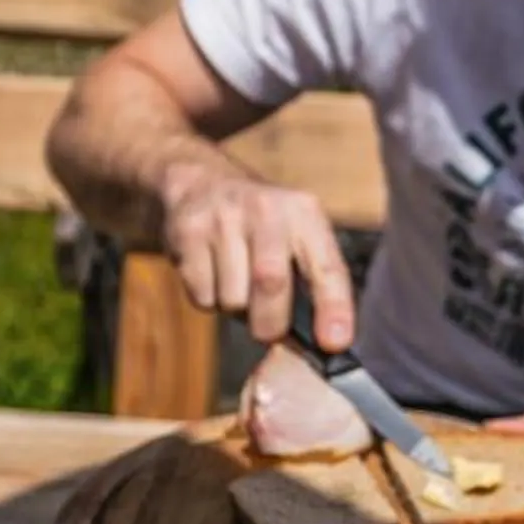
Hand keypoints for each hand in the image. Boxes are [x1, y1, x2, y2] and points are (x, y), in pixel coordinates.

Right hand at [159, 155, 355, 350]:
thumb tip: (322, 341)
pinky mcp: (189, 230)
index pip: (327, 265)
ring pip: (232, 297)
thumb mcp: (296, 233)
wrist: (201, 180)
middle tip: (267, 329)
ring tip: (236, 283)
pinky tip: (211, 273)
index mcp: (304, 213)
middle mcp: (267, 209)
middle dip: (271, 323)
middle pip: (270, 283)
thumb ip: (312, 278)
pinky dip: (208, 300)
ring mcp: (224, 217)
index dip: (335, 307)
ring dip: (236, 309)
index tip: (334, 343)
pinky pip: (201, 294)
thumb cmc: (261, 225)